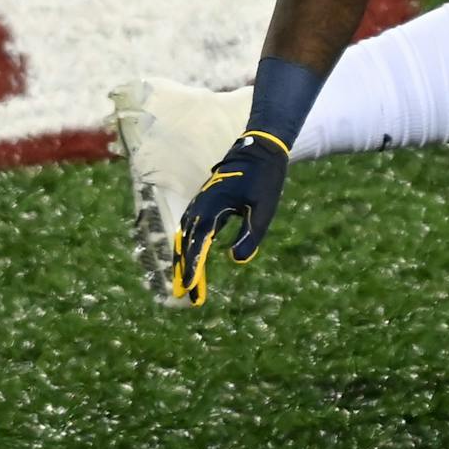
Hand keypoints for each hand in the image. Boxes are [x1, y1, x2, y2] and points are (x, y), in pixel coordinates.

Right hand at [171, 130, 290, 305]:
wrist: (260, 150)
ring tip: (186, 285)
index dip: (192, 269)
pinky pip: (190, 229)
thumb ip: (250, 234)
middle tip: (186, 298)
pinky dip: (188, 246)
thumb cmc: (265, 179)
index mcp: (212, 208)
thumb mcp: (263, 209)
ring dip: (184, 260)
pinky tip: (191, 259)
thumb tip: (236, 260)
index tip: (190, 289)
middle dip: (185, 271)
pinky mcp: (204, 203)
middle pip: (185, 244)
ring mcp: (200, 204)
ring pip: (184, 237)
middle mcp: (200, 206)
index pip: (196, 245)